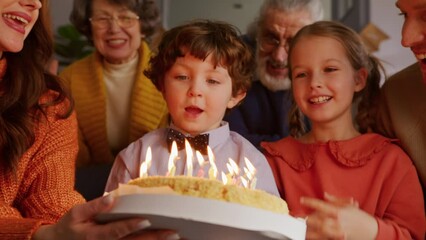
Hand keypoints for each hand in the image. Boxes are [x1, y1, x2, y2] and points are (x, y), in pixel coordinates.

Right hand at [33, 195, 178, 239]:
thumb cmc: (70, 226)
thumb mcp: (75, 214)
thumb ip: (93, 206)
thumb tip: (111, 198)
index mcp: (95, 236)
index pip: (116, 231)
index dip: (131, 226)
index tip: (146, 220)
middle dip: (154, 238)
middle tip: (173, 232)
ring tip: (175, 237)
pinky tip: (162, 239)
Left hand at [301, 193, 376, 239]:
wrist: (372, 232)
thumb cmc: (360, 217)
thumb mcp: (349, 206)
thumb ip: (335, 200)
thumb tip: (324, 194)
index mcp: (338, 212)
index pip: (321, 205)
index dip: (310, 202)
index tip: (301, 200)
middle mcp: (337, 223)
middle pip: (317, 220)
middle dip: (307, 218)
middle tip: (299, 216)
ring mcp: (337, 233)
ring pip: (318, 232)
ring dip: (308, 230)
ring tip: (301, 228)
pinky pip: (323, 239)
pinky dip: (316, 238)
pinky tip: (309, 235)